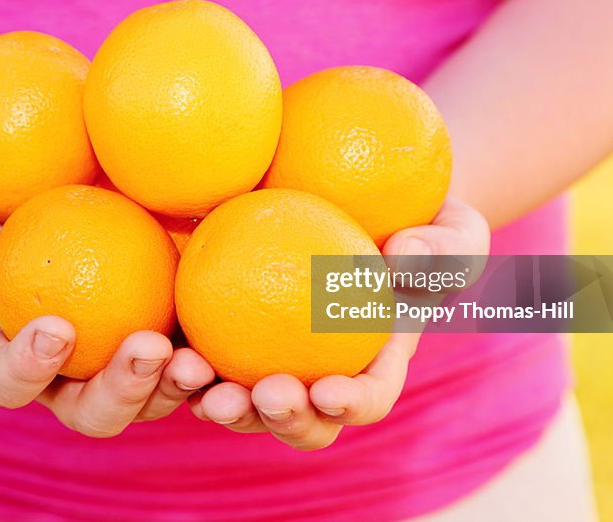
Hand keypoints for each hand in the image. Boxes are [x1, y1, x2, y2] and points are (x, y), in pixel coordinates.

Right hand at [0, 201, 215, 436]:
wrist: (60, 187)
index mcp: (15, 359)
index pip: (13, 381)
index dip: (30, 368)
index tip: (56, 328)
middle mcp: (74, 378)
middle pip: (95, 411)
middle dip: (121, 392)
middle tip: (147, 349)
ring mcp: (129, 364)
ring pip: (156, 399)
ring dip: (178, 387)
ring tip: (198, 358)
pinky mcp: (176, 341)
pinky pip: (199, 360)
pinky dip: (218, 361)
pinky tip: (232, 338)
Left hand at [188, 196, 489, 449]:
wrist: (361, 194)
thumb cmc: (422, 218)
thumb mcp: (453, 228)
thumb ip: (441, 248)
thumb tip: (403, 262)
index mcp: (372, 362)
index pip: (366, 397)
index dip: (349, 406)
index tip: (328, 391)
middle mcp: (318, 371)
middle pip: (299, 418)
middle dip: (278, 419)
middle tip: (262, 394)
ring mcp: (268, 353)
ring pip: (239, 395)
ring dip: (216, 397)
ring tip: (194, 373)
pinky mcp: (226, 327)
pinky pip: (201, 348)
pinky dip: (180, 352)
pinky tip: (159, 335)